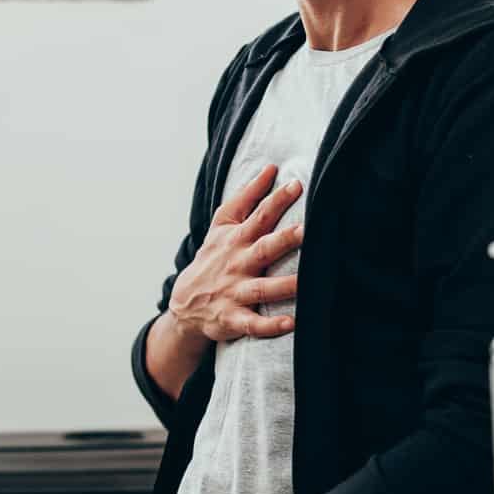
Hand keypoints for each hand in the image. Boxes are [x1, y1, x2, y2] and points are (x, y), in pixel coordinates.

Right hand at [168, 163, 303, 342]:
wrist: (185, 302)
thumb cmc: (213, 257)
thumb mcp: (222, 224)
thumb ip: (247, 196)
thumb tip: (271, 168)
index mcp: (236, 238)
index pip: (259, 215)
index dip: (276, 199)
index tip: (297, 184)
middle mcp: (237, 264)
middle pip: (264, 249)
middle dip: (285, 239)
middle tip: (307, 229)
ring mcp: (234, 292)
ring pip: (262, 288)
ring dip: (284, 286)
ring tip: (306, 282)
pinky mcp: (233, 318)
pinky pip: (253, 324)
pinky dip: (270, 326)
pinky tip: (291, 324)